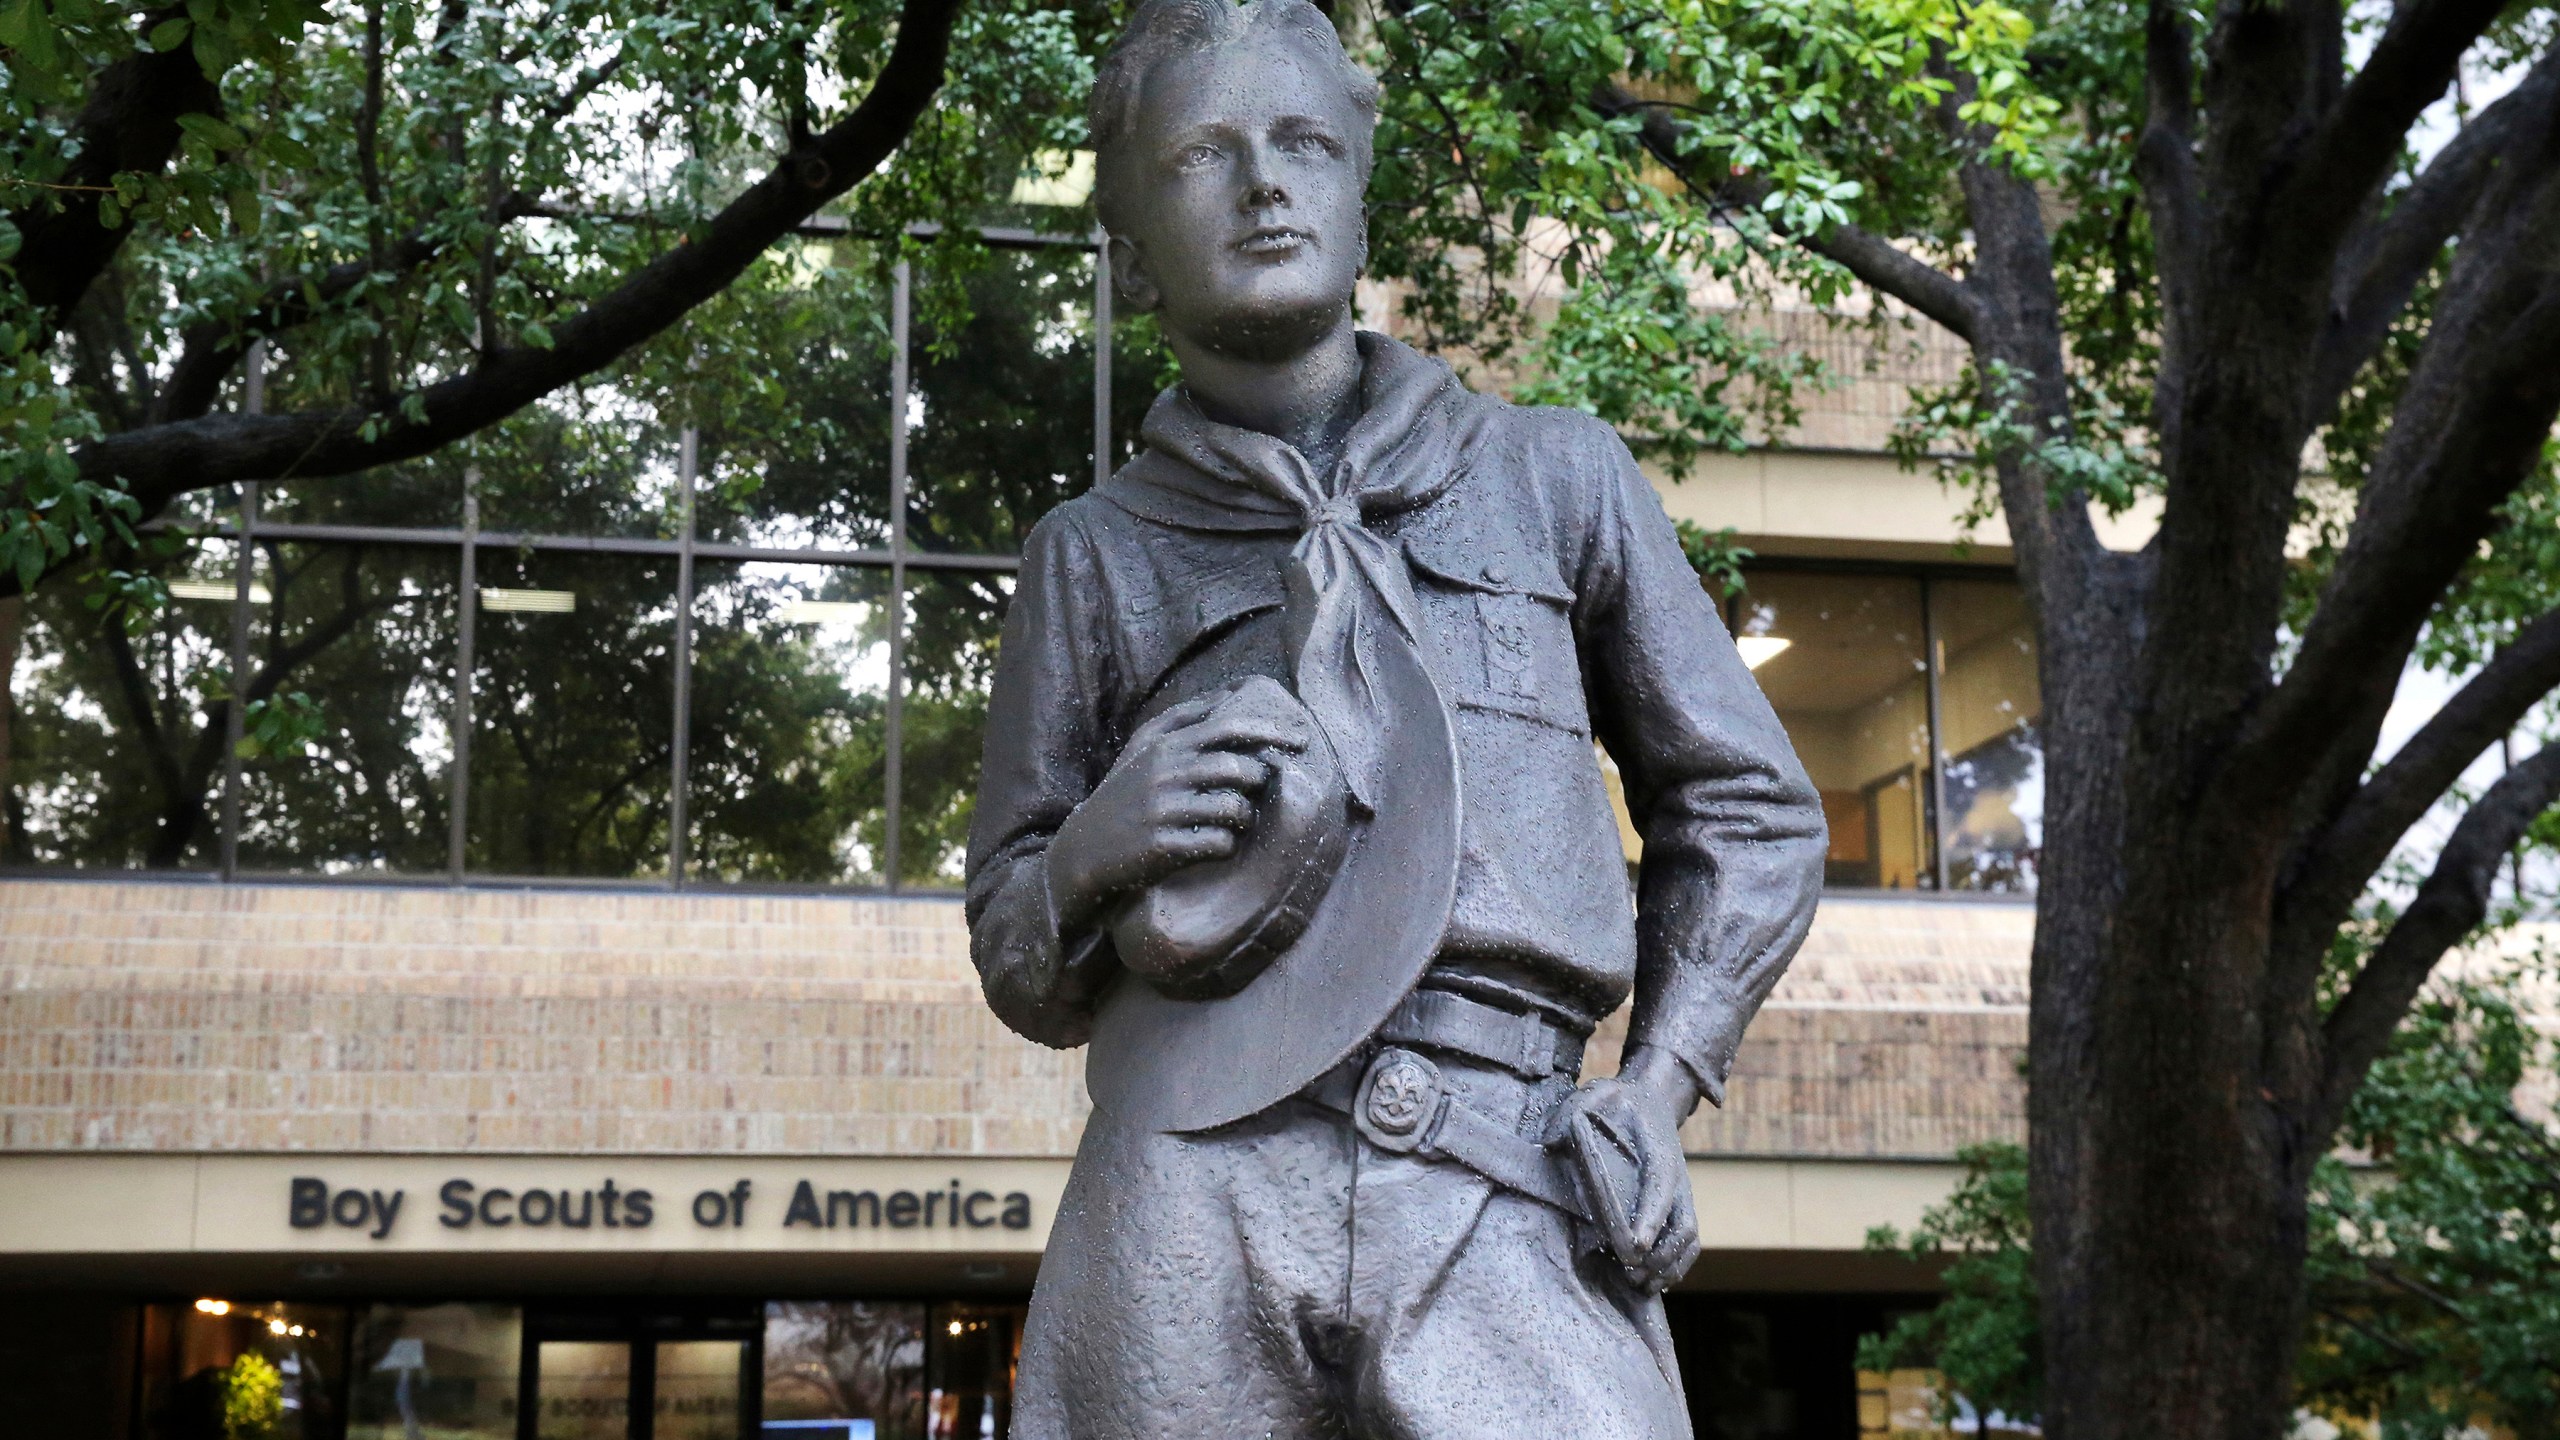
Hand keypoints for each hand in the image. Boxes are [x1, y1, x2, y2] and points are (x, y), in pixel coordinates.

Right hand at [1049, 678, 1311, 929]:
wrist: (1083, 849)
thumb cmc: (1123, 794)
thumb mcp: (1143, 748)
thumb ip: (1183, 718)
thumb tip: (1232, 693)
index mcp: (1165, 745)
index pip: (1228, 727)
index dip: (1271, 731)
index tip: (1302, 740)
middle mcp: (1164, 773)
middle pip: (1239, 769)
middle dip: (1256, 783)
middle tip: (1251, 793)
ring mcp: (1163, 810)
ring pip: (1235, 808)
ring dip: (1243, 817)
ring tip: (1230, 822)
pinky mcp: (1163, 846)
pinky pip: (1220, 843)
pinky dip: (1226, 846)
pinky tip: (1212, 845)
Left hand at [1546, 1045, 1702, 1293]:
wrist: (1649, 1100)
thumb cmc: (1617, 1102)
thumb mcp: (1594, 1096)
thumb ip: (1573, 1115)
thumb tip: (1551, 1143)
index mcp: (1658, 1151)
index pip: (1659, 1187)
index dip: (1650, 1218)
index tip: (1634, 1246)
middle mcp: (1676, 1177)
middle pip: (1681, 1223)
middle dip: (1659, 1254)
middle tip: (1630, 1273)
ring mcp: (1681, 1194)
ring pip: (1688, 1237)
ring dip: (1669, 1265)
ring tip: (1640, 1284)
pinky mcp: (1679, 1206)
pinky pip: (1689, 1242)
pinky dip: (1677, 1265)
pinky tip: (1653, 1282)